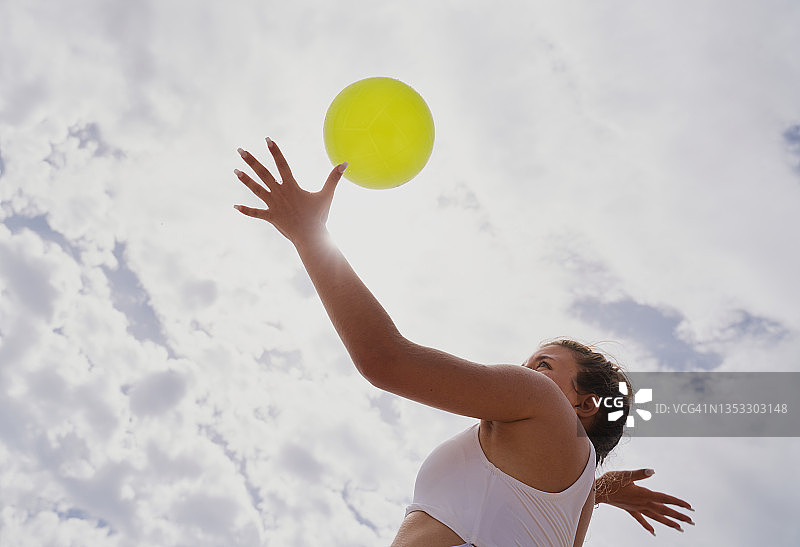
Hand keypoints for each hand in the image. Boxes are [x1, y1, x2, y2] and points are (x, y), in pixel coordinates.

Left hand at [233, 137, 347, 243]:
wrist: (311, 237)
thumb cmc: (319, 216)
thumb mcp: (327, 195)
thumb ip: (334, 178)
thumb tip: (344, 164)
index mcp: (292, 186)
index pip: (282, 164)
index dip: (275, 151)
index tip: (267, 139)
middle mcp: (280, 193)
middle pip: (263, 174)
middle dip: (251, 161)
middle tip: (240, 150)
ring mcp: (274, 205)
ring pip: (256, 190)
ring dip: (245, 180)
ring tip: (235, 170)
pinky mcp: (271, 217)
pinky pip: (256, 213)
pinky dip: (246, 210)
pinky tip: (235, 206)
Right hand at [596, 469, 693, 535]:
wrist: (598, 491)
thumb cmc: (611, 482)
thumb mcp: (625, 475)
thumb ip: (640, 474)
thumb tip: (652, 471)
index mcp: (644, 495)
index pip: (665, 499)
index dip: (678, 503)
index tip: (690, 507)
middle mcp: (643, 503)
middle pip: (664, 511)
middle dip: (678, 516)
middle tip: (691, 522)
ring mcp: (637, 508)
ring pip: (656, 517)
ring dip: (668, 522)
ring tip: (679, 528)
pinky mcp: (630, 509)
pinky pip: (641, 519)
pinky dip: (648, 525)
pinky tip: (653, 532)